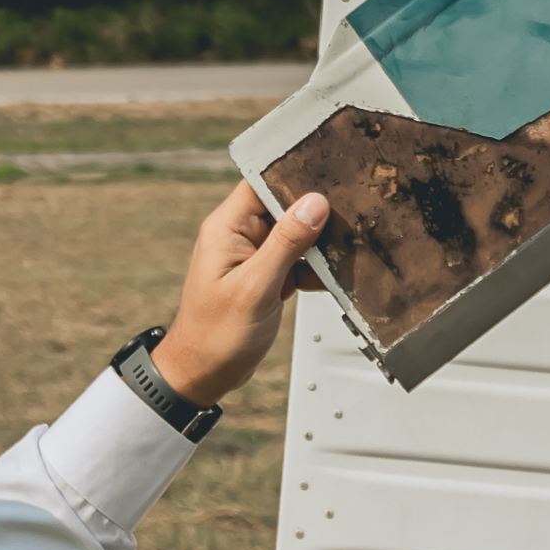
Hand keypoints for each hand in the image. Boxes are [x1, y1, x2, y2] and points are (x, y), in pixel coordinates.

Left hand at [153, 181, 328, 407]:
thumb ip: (286, 244)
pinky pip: (297, 260)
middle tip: (348, 212)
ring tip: (346, 244)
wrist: (202, 374)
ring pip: (295, 234)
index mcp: (226, 228)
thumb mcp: (255, 287)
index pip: (262, 182)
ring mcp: (253, 257)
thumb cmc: (214, 336)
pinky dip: (316, 268)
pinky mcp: (265, 276)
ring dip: (319, 242)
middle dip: (315, 210)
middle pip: (283, 206)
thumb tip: (313, 204)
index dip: (293, 175)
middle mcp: (238, 236)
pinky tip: (335, 275)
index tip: (328, 174)